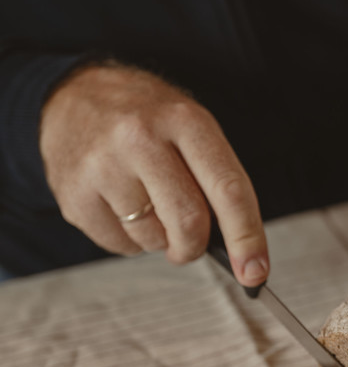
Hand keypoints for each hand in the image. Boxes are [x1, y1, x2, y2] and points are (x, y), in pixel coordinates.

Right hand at [39, 62, 268, 285]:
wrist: (76, 93)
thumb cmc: (147, 120)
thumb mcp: (190, 127)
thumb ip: (215, 180)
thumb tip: (240, 252)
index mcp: (185, 121)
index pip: (228, 190)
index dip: (247, 237)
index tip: (256, 273)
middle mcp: (141, 138)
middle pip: (189, 222)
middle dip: (195, 247)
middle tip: (191, 246)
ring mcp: (102, 164)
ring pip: (152, 239)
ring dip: (160, 240)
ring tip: (148, 208)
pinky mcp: (73, 192)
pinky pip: (118, 245)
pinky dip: (130, 241)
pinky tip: (121, 208)